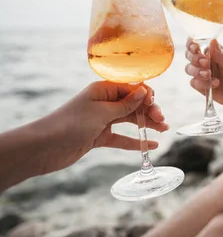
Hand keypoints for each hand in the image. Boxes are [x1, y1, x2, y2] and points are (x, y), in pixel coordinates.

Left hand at [36, 81, 167, 174]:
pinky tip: (150, 144)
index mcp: (103, 90)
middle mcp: (104, 102)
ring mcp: (102, 120)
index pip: (132, 88)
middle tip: (162, 121)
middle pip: (134, 104)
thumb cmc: (70, 124)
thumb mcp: (101, 112)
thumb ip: (125, 105)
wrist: (44, 147)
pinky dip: (136, 141)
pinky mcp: (100, 137)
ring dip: (147, 124)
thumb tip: (144, 91)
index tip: (155, 104)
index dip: (146, 95)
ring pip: (131, 120)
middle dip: (150, 110)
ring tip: (163, 130)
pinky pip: (122, 137)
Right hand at [185, 38, 222, 112]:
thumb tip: (212, 41)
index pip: (197, 44)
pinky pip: (194, 83)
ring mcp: (203, 74)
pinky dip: (202, 83)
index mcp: (214, 52)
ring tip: (209, 75)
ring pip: (189, 69)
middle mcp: (206, 62)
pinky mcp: (202, 86)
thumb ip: (221, 55)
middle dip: (194, 58)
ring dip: (197, 71)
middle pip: (190, 56)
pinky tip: (214, 84)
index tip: (195, 48)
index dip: (192, 44)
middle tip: (205, 63)